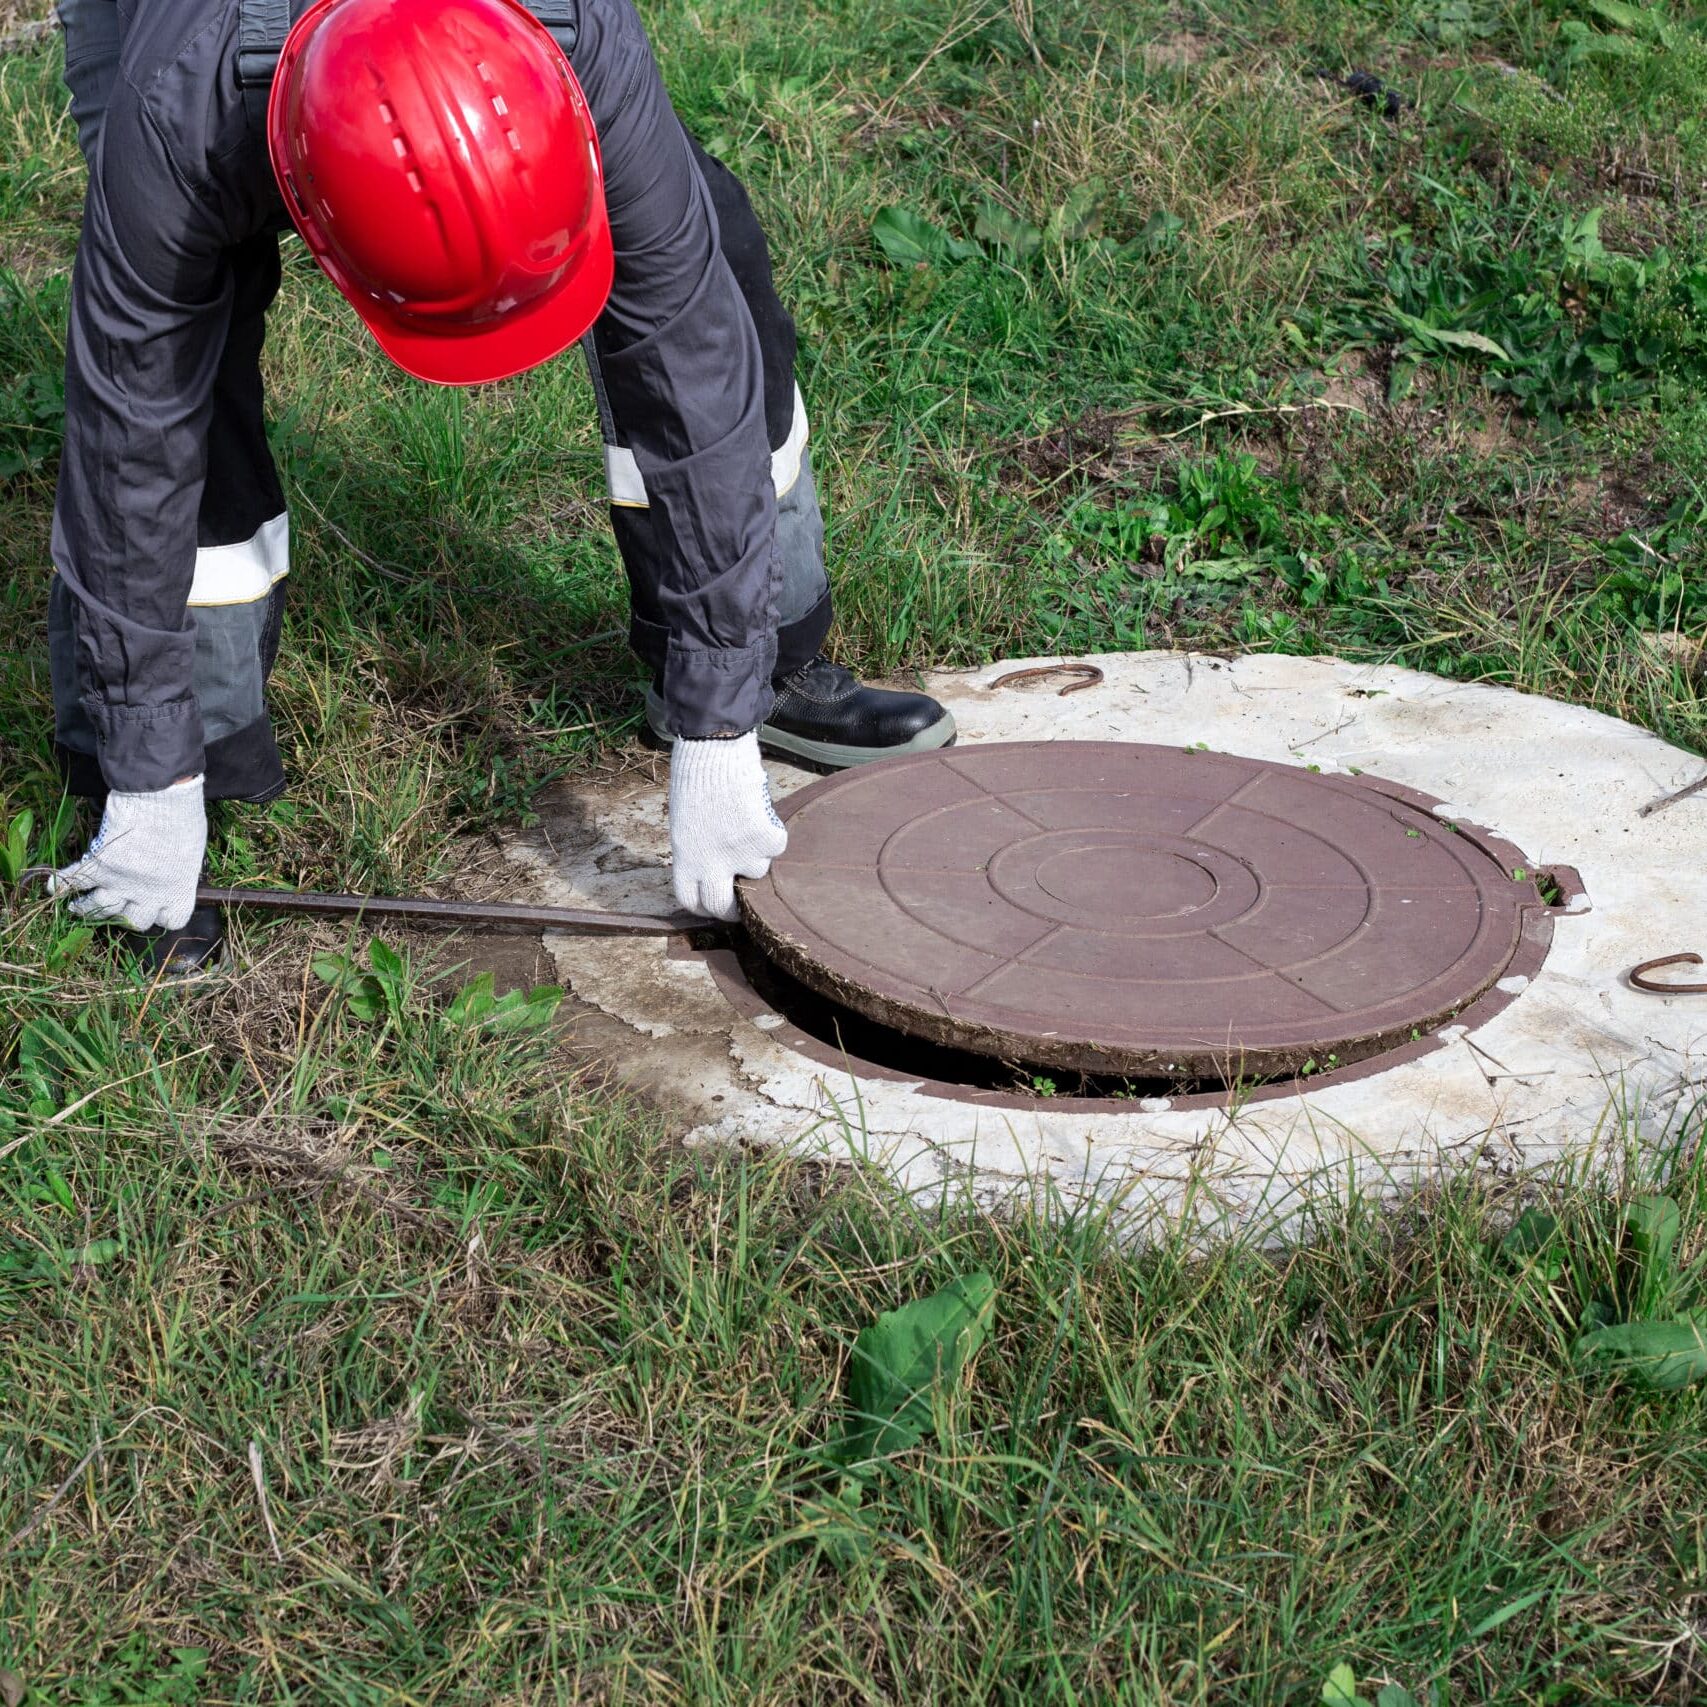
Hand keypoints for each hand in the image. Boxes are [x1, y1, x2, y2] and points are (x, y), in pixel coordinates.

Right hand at [50, 775, 206, 930]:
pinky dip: (60, 883)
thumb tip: (174, 870)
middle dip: (127, 916)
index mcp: (176, 889)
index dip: (165, 916)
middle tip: (121, 905)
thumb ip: (181, 869)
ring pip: (98, 907)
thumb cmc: (183, 819)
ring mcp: (120, 882)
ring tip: (78, 906)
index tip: (160, 908)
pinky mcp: (99, 865)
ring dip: (87, 908)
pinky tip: (52, 887)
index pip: (172, 921)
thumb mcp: (192, 850)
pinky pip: (74, 880)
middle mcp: (147, 893)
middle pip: (133, 921)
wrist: (161, 799)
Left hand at [668, 733, 786, 920]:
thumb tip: (717, 869)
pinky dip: (773, 832)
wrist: (714, 753)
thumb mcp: (685, 824)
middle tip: (744, 902)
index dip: (704, 906)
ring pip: (758, 870)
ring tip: (748, 826)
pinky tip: (760, 814)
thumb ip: (697, 851)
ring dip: (756, 855)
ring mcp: (740, 854)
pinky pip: (776, 845)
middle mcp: (711, 864)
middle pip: (724, 906)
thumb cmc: (696, 780)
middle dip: (735, 910)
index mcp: (685, 859)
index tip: (713, 904)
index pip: (691, 900)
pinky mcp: (764, 839)